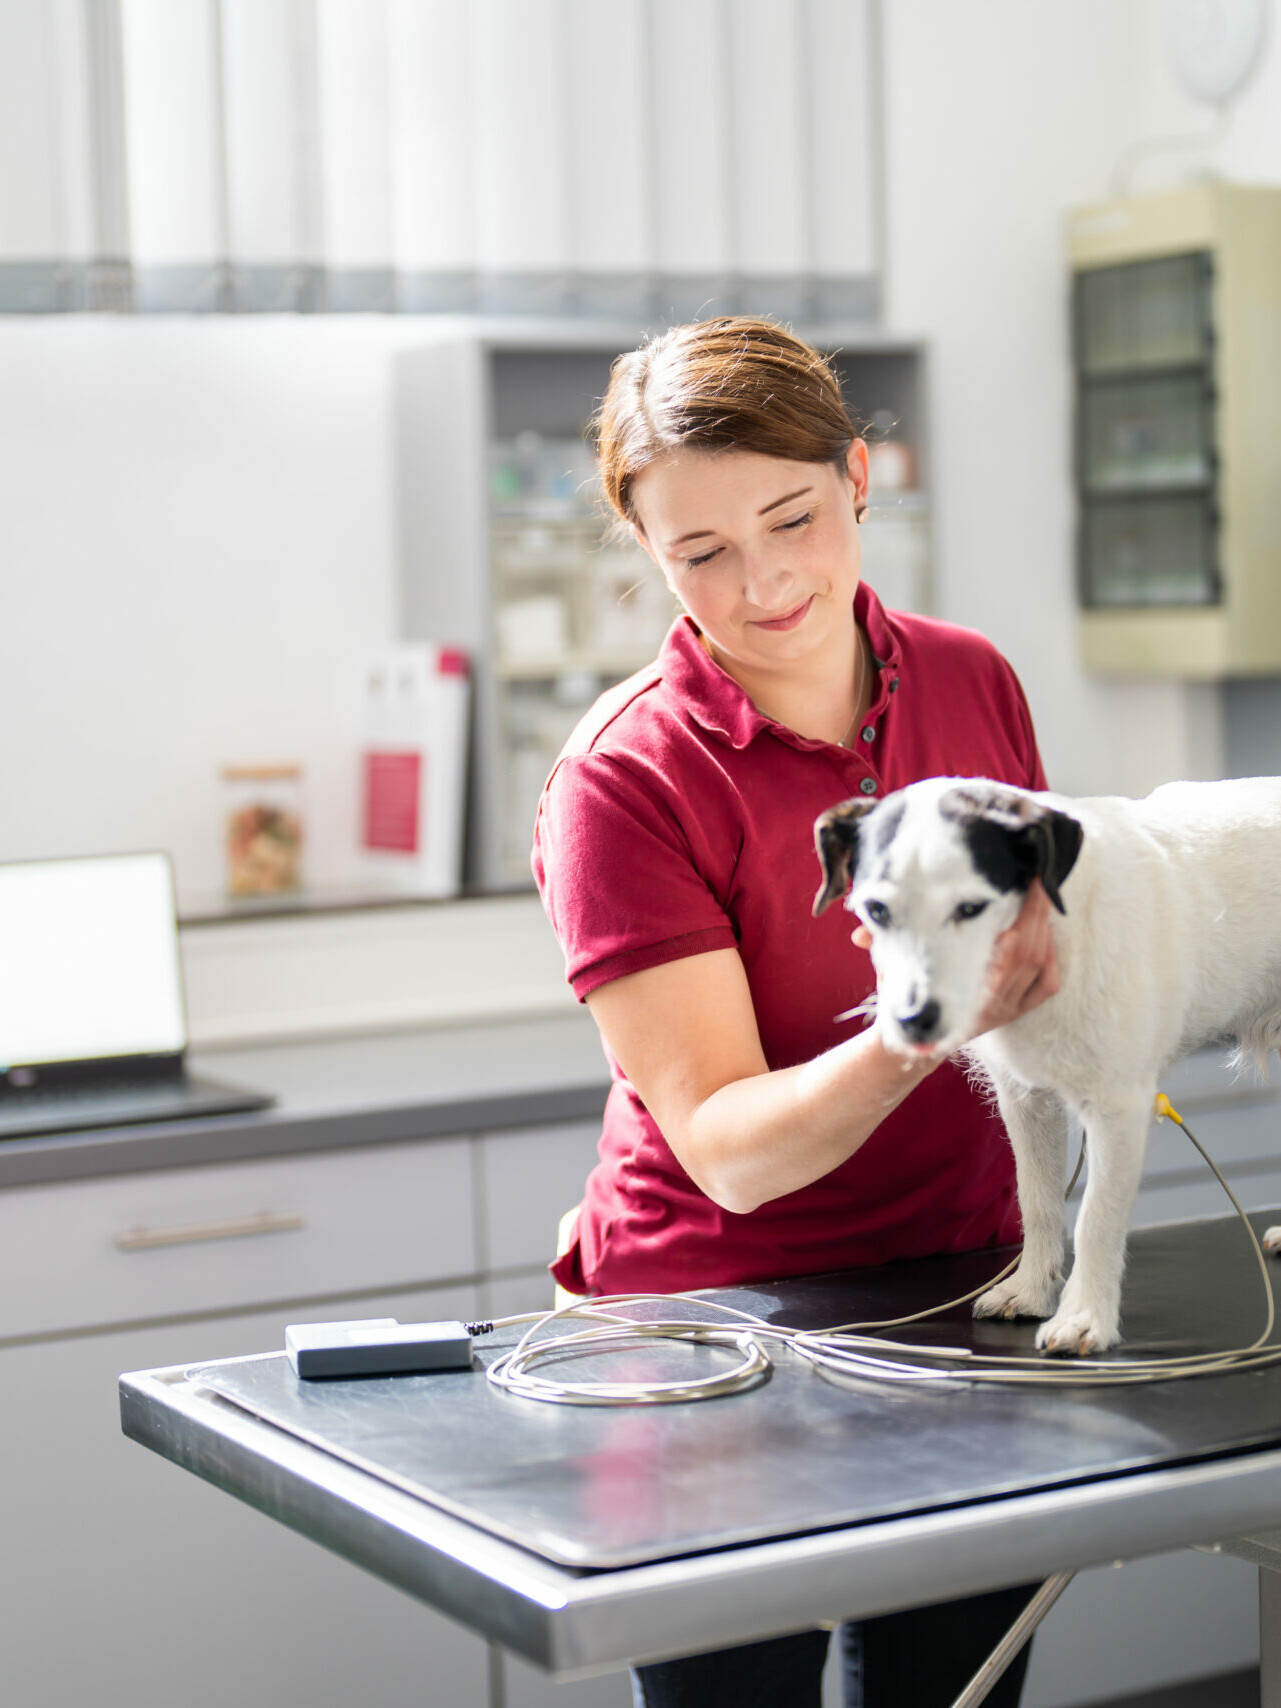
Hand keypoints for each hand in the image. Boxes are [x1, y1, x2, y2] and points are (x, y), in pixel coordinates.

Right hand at [852, 880, 1060, 1050]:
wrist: (916, 1043)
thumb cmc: (905, 998)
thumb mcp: (890, 970)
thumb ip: (879, 946)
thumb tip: (860, 932)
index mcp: (968, 990)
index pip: (1008, 947)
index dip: (1021, 914)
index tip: (1022, 883)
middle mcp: (993, 1002)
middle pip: (1029, 950)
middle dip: (1036, 911)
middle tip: (1036, 878)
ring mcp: (1008, 1008)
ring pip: (1039, 962)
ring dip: (1043, 927)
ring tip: (1039, 897)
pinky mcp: (1017, 1012)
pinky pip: (1047, 985)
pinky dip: (1051, 958)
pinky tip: (1046, 936)